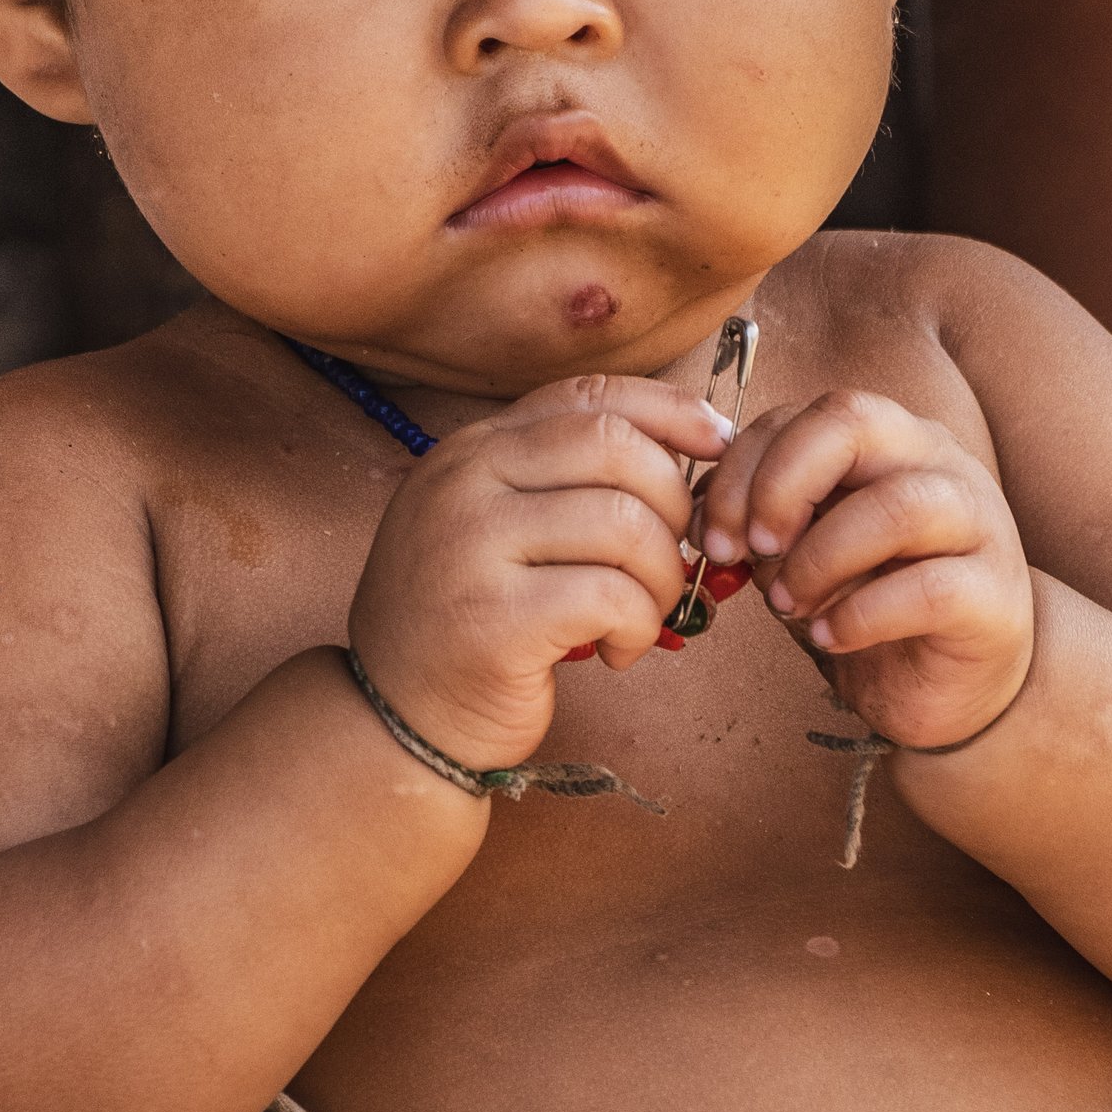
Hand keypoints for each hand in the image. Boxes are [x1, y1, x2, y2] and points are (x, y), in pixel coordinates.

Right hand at [347, 374, 732, 771]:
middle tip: (673, 560)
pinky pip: (610, 597)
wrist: (393, 715)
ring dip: (663, 576)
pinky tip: (617, 650)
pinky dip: (638, 626)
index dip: (668, 411)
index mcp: (472, 450)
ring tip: (645, 615)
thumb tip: (689, 457)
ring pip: (625, 523)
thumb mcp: (498, 526)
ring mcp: (471, 545)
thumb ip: (562, 482)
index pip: (587, 396)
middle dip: (675, 503)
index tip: (718, 444)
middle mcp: (464, 481)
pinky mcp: (493, 618)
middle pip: (616, 447)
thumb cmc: (468, 620)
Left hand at [702, 393, 1034, 751]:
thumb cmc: (871, 603)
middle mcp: (937, 462)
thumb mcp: (803, 552)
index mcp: (886, 440)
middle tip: (752, 549)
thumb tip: (701, 517)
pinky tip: (829, 637)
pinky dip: (860, 615)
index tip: (710, 534)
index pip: (805, 415)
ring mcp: (977, 522)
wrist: (952, 682)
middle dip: (780, 485)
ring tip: (786, 605)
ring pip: (897, 506)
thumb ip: (764, 522)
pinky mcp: (992, 594)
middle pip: (854, 422)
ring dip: (819, 559)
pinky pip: (927, 588)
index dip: (742, 467)